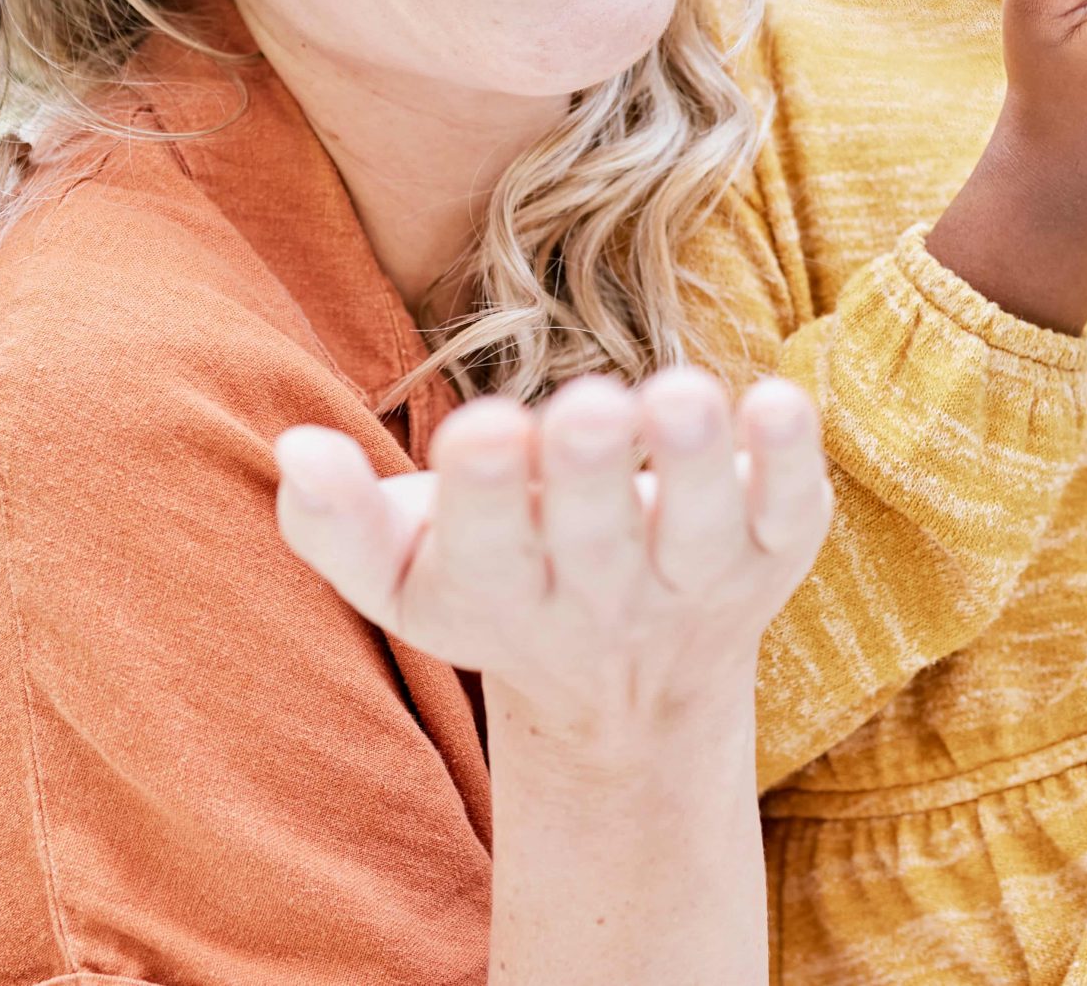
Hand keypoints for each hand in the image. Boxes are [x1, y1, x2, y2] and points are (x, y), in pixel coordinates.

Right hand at [275, 368, 831, 748]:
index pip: (487, 552)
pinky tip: (779, 400)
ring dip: (695, 464)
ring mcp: (696, 580)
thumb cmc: (494, 581)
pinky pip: (789, 513)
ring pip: (701, 532)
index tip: (482, 429)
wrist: (624, 693)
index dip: (486, 494)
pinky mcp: (771, 552)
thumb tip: (296, 447)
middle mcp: (604, 600)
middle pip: (598, 541)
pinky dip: (790, 464)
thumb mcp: (400, 571)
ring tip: (680, 394)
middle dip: (592, 473)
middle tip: (588, 406)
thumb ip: (336, 520)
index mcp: (499, 595)